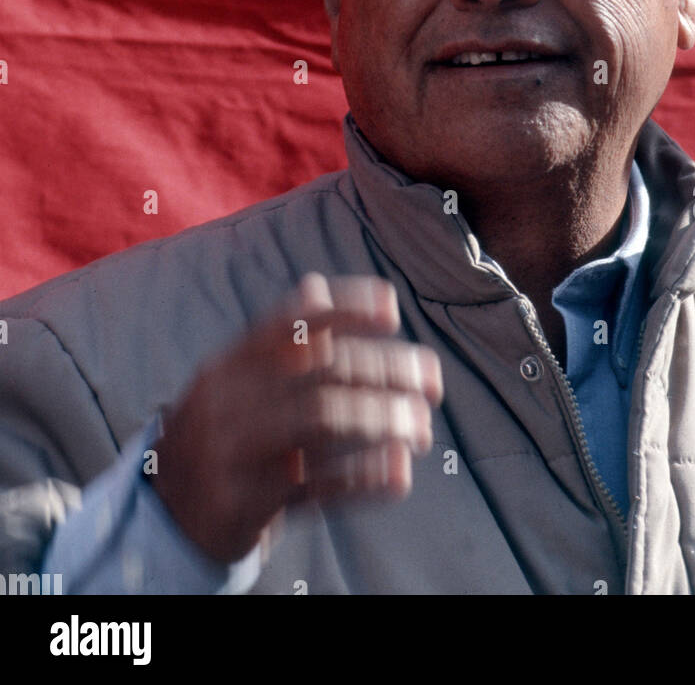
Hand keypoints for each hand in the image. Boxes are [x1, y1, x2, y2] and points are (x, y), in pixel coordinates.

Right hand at [152, 272, 442, 562]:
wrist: (162, 511)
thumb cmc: (220, 431)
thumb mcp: (235, 379)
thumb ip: (279, 339)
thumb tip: (317, 284)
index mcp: (233, 361)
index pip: (292, 322)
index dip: (346, 310)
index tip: (392, 311)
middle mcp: (232, 399)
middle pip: (321, 372)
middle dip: (386, 372)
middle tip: (432, 381)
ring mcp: (235, 452)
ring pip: (321, 423)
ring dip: (382, 420)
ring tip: (422, 427)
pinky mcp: (243, 503)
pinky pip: (313, 488)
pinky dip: (361, 479)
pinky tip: (399, 474)